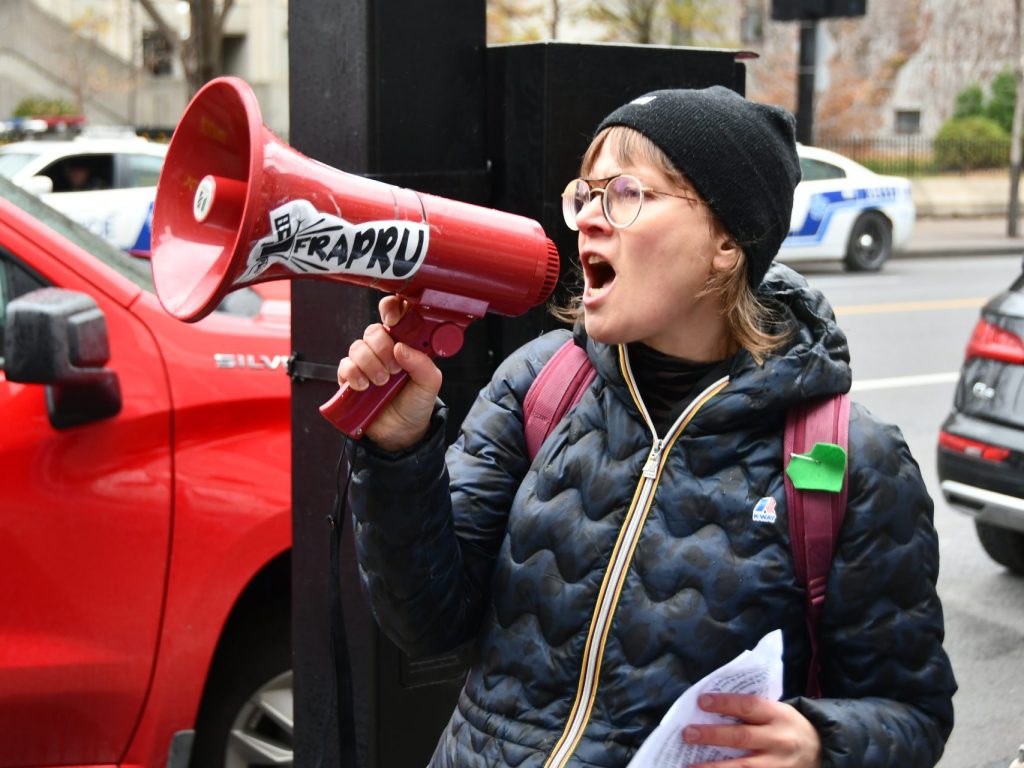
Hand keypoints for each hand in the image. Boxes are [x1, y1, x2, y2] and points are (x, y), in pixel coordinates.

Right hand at [337, 296, 441, 451]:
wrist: (402, 433)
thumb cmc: (416, 404)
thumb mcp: (430, 383)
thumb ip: (422, 363)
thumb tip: (400, 347)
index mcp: (404, 344)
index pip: (394, 314)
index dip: (391, 310)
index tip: (393, 321)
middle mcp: (383, 350)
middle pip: (373, 332)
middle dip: (382, 350)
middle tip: (393, 369)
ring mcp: (366, 363)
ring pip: (357, 347)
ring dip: (370, 364)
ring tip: (381, 382)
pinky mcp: (350, 379)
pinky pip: (344, 365)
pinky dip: (353, 374)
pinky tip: (364, 386)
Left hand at [683, 693, 821, 767]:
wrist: (823, 752)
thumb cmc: (789, 727)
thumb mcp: (778, 711)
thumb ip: (752, 711)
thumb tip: (711, 709)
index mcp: (779, 715)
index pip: (748, 706)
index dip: (724, 703)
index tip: (701, 701)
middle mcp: (779, 740)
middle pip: (742, 737)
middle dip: (713, 735)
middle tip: (687, 733)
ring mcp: (779, 766)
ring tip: (691, 767)